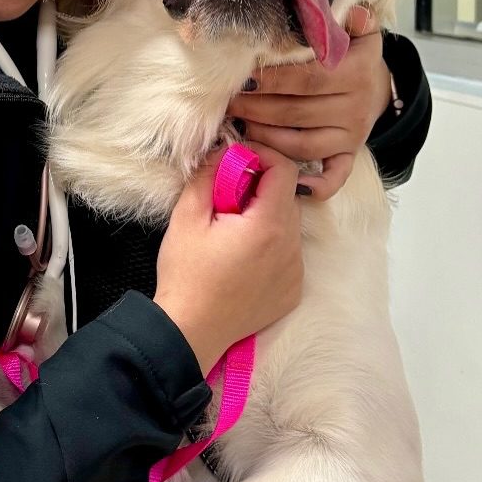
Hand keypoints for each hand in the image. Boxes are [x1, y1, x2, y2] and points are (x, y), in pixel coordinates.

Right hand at [154, 144, 303, 374]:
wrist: (191, 330)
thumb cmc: (186, 273)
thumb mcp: (186, 217)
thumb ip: (208, 176)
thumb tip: (224, 151)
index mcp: (268, 225)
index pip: (285, 170)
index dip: (263, 155)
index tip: (238, 158)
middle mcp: (291, 247)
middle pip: (287, 197)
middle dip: (260, 187)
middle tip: (226, 196)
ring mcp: (295, 271)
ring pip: (288, 225)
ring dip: (265, 216)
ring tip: (231, 230)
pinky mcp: (293, 291)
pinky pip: (288, 254)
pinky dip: (270, 246)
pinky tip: (241, 257)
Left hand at [225, 6, 390, 201]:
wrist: (379, 86)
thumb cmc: (354, 55)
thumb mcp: (358, 32)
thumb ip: (351, 20)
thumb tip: (352, 13)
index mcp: (355, 73)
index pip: (305, 78)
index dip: (270, 80)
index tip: (241, 78)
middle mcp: (355, 108)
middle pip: (296, 112)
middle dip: (256, 108)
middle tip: (228, 102)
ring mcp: (352, 136)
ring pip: (302, 143)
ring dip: (265, 137)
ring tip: (238, 125)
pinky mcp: (349, 155)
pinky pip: (332, 175)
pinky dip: (312, 183)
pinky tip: (285, 178)